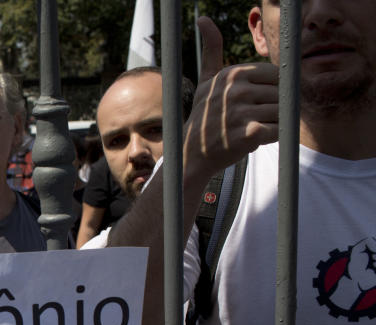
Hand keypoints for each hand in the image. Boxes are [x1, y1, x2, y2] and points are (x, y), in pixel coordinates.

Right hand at [182, 17, 279, 183]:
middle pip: (280, 94)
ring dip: (271, 124)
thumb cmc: (206, 117)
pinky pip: (279, 130)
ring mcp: (242, 112)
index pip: (275, 76)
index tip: (252, 103)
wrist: (193, 156)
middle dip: (272, 108)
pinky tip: (252, 140)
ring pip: (281, 113)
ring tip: (248, 130)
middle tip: (248, 120)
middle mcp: (236, 90)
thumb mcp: (207, 80)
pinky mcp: (250, 133)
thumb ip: (211, 49)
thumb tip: (203, 18)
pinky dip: (271, 137)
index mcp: (232, 74)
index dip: (269, 91)